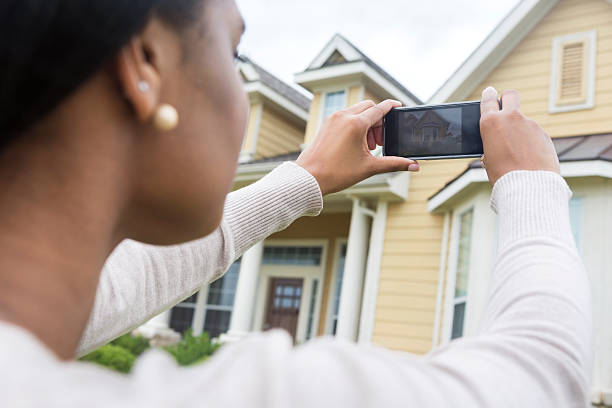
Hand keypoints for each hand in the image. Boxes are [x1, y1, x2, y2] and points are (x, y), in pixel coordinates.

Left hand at [296, 100, 418, 194]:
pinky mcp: (326, 124)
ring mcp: (333, 119)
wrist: (308, 178)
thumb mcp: (369, 168)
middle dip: (378, 121)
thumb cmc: (336, 173)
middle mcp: (343, 116)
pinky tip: (355, 143)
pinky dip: (354, 124)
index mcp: (355, 124)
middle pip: (369, 107)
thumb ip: (393, 163)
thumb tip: (413, 165)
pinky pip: (345, 116)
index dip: (392, 107)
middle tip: (380, 141)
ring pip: (356, 111)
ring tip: (368, 145)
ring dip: (367, 123)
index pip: (380, 108)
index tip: (399, 107)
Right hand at [480, 87, 559, 185]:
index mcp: (491, 123)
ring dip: (520, 131)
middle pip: (510, 95)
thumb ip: (492, 144)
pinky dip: (532, 143)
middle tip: (505, 107)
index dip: (489, 95)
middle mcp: (511, 118)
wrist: (528, 188)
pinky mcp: (544, 135)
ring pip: (523, 122)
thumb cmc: (503, 176)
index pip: (489, 99)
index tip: (490, 93)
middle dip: (507, 98)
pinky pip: (535, 135)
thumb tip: (497, 144)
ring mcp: (531, 125)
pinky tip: (529, 159)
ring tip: (518, 154)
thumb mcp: (489, 159)